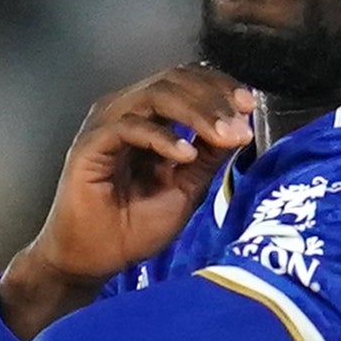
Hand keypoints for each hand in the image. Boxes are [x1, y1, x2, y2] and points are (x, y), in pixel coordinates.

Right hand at [0, 66, 260, 336]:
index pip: (186, 81)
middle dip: (213, 97)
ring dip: (195, 113)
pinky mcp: (90, 145)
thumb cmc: (132, 227)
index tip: (249, 106)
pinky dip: (163, 138)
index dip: (219, 87)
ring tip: (222, 135)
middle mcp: (125, 111)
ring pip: (155, 95)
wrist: (92, 260)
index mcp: (148, 116)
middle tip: (240, 120)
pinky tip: (185, 155)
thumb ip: (208, 157)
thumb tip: (240, 127)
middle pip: (174, 80)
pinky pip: (130, 127)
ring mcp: (106, 124)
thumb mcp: (185, 189)